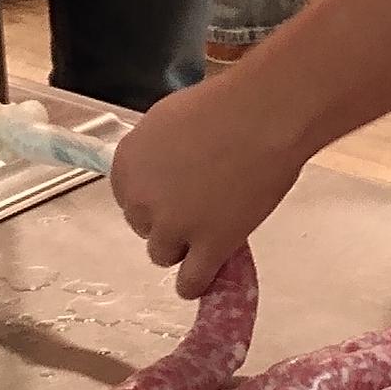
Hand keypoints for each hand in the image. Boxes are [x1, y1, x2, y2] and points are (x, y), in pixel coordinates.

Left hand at [110, 72, 310, 299]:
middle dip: (168, 219)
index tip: (175, 189)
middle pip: (143, 226)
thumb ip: (156, 155)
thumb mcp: (170, 121)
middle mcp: (141, 199)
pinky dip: (197, 282)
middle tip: (201, 201)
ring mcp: (174, 226)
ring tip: (213, 227)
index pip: (127, 198)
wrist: (263, 116)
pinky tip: (209, 272)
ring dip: (185, 246)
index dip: (154, 195)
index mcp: (127, 163)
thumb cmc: (225, 106)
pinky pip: (190, 282)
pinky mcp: (208, 247)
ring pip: (163, 255)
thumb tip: (163, 173)